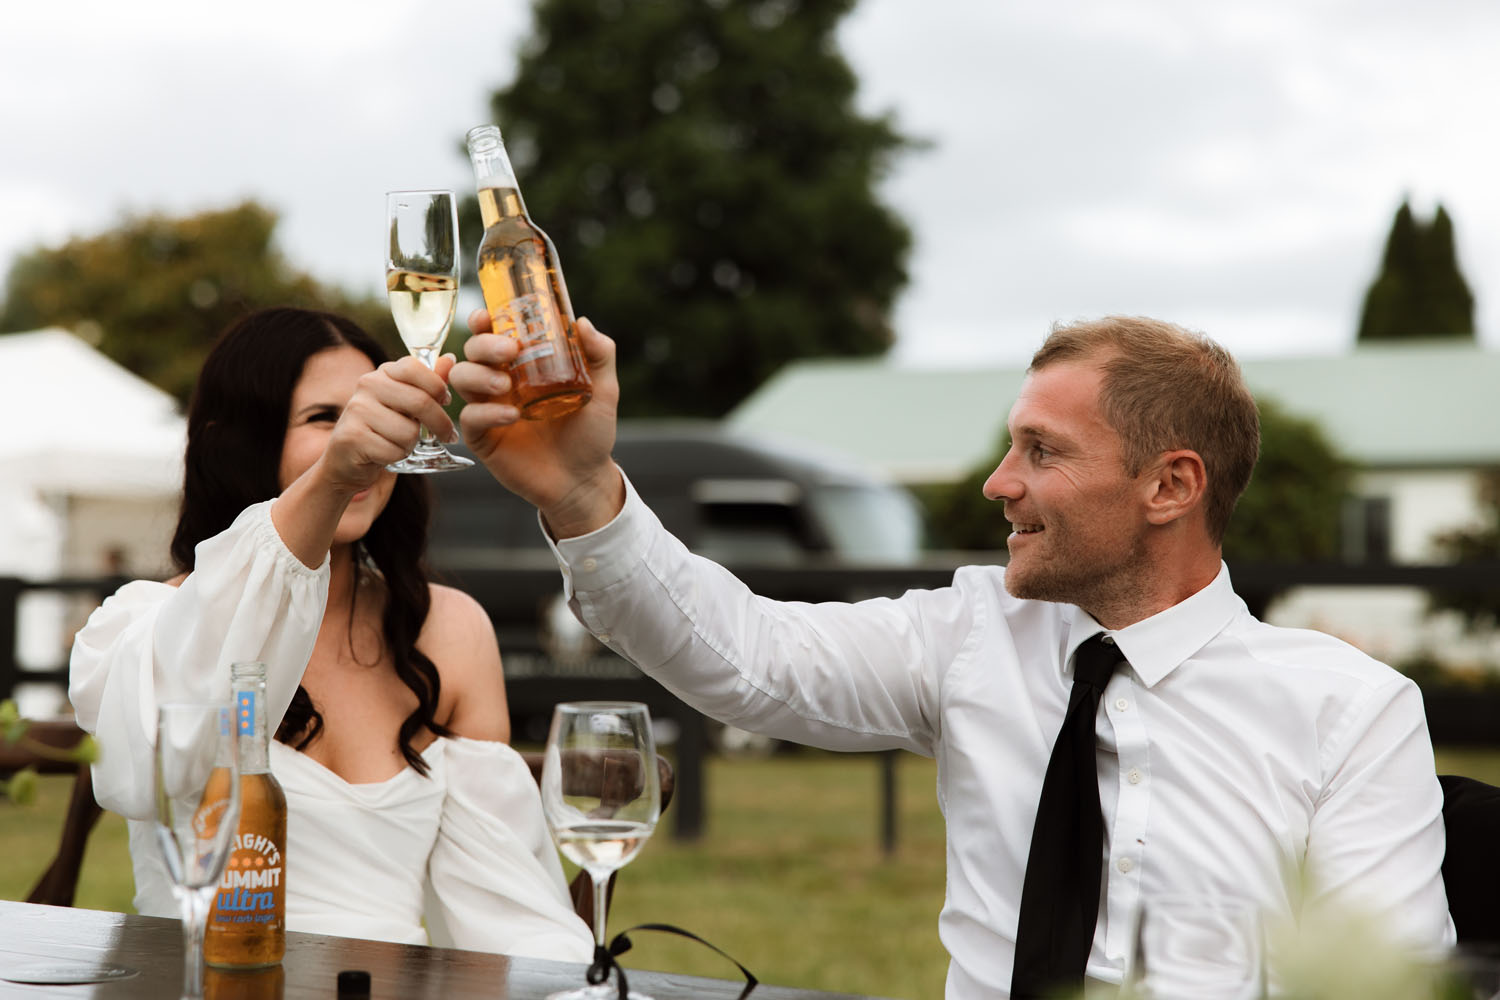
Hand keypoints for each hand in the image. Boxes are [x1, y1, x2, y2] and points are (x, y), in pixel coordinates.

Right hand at [318, 354, 457, 493]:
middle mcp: (367, 385)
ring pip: (409, 431)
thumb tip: (450, 360)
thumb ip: (428, 383)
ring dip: (412, 444)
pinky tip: (385, 454)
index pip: (414, 367)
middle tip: (447, 435)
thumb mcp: (406, 403)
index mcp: (382, 372)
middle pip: (420, 402)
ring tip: (400, 443)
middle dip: (440, 423)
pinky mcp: (352, 437)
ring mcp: (357, 410)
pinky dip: (396, 456)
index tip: (445, 400)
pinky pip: (394, 451)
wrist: (347, 459)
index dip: (437, 386)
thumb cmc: (384, 428)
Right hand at [450, 310, 623, 536]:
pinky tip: (511, 415)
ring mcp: (489, 409)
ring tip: (505, 384)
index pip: (493, 334)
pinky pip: (470, 418)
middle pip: (472, 350)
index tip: (487, 315)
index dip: (483, 321)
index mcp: (522, 365)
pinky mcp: (483, 438)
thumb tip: (582, 323)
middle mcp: (500, 382)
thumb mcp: (603, 390)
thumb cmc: (591, 434)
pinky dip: (486, 412)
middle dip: (483, 344)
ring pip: (461, 378)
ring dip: (478, 374)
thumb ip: (600, 355)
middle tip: (508, 350)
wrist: (584, 479)